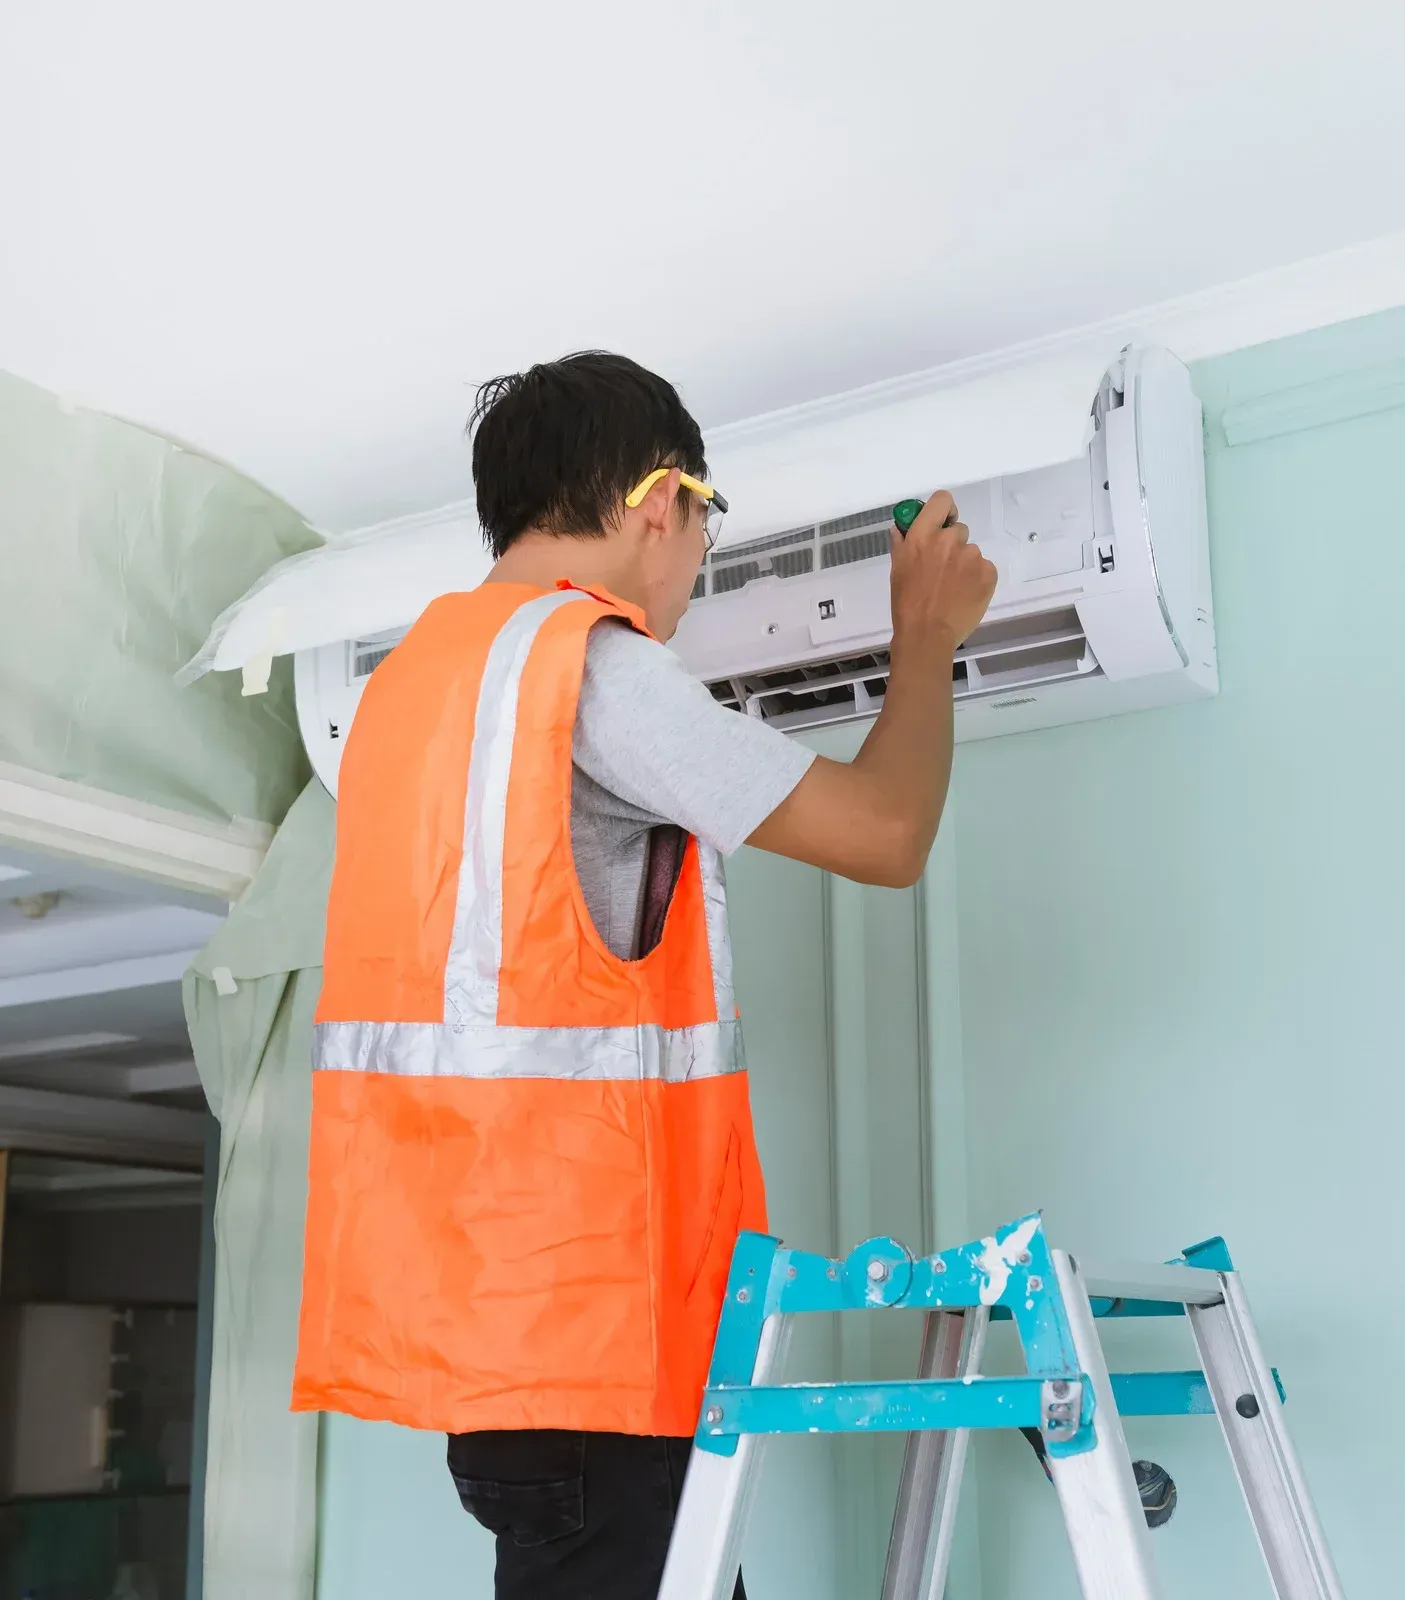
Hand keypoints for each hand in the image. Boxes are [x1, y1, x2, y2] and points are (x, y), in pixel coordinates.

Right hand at [889, 490, 996, 657]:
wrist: (927, 635)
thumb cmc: (906, 603)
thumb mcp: (897, 570)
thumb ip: (902, 543)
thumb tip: (902, 528)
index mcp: (923, 535)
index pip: (942, 500)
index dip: (944, 510)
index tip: (942, 523)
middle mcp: (949, 540)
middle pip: (958, 529)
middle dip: (952, 545)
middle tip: (943, 570)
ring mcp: (972, 556)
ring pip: (971, 552)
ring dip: (964, 564)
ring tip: (953, 588)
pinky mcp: (988, 573)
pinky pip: (984, 568)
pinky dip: (977, 579)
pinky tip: (965, 595)